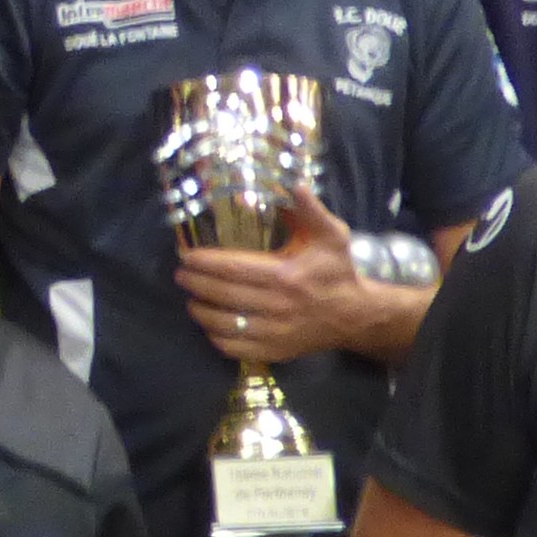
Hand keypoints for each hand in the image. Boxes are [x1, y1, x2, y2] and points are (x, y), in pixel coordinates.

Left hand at [177, 182, 373, 363]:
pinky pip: (235, 348)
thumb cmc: (337, 271)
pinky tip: (210, 325)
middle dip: (196, 284)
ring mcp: (274, 333)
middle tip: (181, 275)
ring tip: (190, 299)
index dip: (206, 263)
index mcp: (286, 276)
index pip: (233, 269)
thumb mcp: (332, 235)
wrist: (355, 316)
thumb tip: (293, 185)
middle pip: (223, 295)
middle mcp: (277, 306)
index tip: (187, 256)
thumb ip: (311, 210)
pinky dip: (216, 337)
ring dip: (201, 311)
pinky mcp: (274, 351)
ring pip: (225, 324)